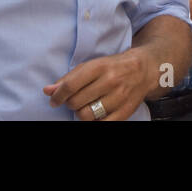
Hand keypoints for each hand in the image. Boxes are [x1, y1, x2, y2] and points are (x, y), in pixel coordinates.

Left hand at [44, 46, 160, 120]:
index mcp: (99, 66)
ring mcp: (119, 97)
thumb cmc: (113, 67)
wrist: (144, 69)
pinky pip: (102, 124)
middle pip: (76, 102)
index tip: (54, 100)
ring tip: (85, 107)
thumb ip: (69, 78)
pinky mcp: (125, 111)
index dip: (58, 96)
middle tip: (74, 101)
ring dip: (81, 114)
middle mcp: (110, 81)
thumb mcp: (92, 66)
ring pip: (87, 115)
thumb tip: (48, 91)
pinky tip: (95, 115)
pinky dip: (94, 122)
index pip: (71, 85)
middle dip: (70, 104)